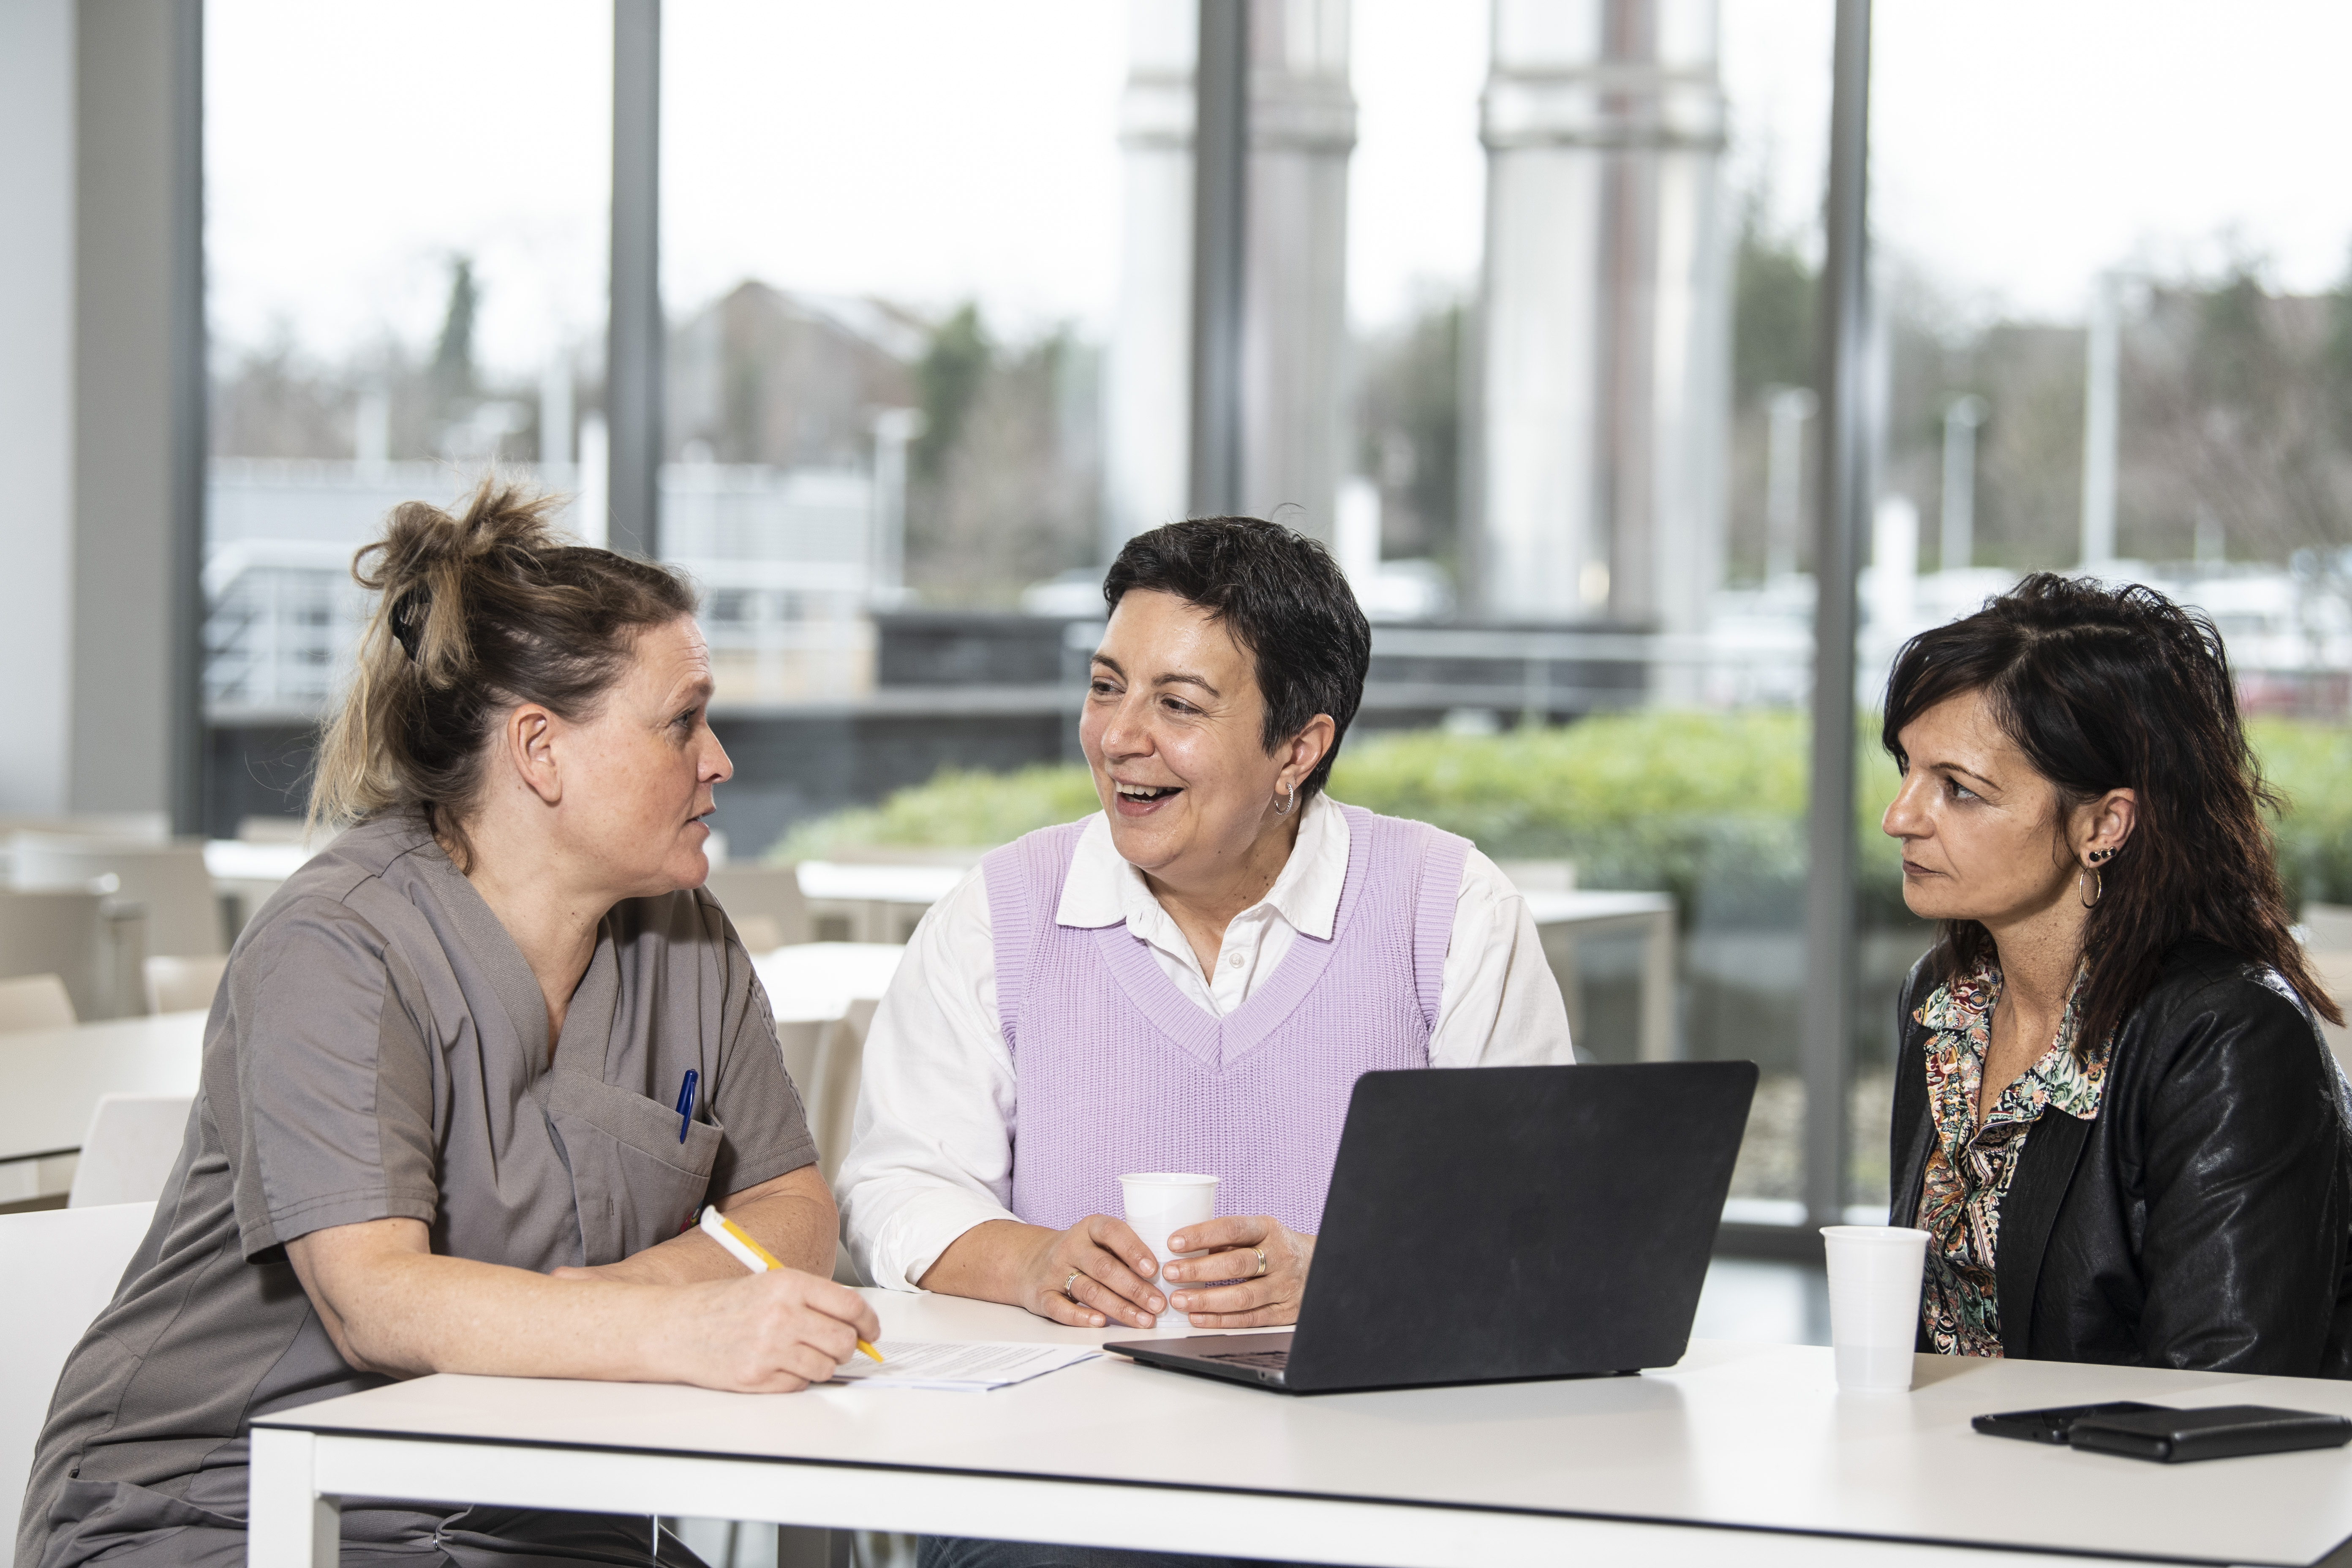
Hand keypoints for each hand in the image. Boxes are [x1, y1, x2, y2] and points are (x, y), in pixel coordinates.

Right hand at [653, 1267, 882, 1392]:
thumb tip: (853, 1324)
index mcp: (787, 1284)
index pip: (850, 1306)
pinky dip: (795, 1379)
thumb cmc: (719, 1305)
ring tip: (798, 1353)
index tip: (870, 1331)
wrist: (673, 1327)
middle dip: (847, 1347)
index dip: (868, 1322)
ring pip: (825, 1367)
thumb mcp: (767, 1285)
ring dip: (821, 1364)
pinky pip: (799, 1385)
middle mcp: (782, 1315)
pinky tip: (776, 1365)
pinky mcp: (756, 1378)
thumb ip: (810, 1300)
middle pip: (843, 1341)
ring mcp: (769, 1349)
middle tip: (836, 1346)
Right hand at [1023, 1214, 1169, 1329]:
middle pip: (1104, 1267)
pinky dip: (1081, 1316)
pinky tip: (1100, 1322)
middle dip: (1134, 1288)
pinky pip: (1061, 1307)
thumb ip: (1125, 1251)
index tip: (1154, 1269)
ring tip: (1143, 1319)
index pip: (1112, 1232)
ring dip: (1119, 1307)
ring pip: (1088, 1290)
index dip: (1134, 1250)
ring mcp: (1055, 1271)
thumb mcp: (1099, 1241)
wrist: (1031, 1261)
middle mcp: (1071, 1247)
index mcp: (1089, 1228)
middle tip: (1158, 1304)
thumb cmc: (1081, 1252)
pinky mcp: (1043, 1295)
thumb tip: (1167, 1274)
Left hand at [1160, 1215, 1313, 1327]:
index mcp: (1269, 1229)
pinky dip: (1221, 1320)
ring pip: (1243, 1296)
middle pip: (1236, 1264)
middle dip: (1198, 1269)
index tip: (1174, 1242)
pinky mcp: (1286, 1312)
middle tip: (1170, 1273)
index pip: (1233, 1228)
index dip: (1202, 1235)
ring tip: (1179, 1300)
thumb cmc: (1277, 1248)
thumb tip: (1185, 1246)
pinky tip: (1198, 1318)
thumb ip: (1228, 1239)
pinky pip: (1250, 1318)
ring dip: (1206, 1299)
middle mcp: (1280, 1256)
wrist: (1322, 1267)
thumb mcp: (1259, 1233)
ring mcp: (1285, 1286)